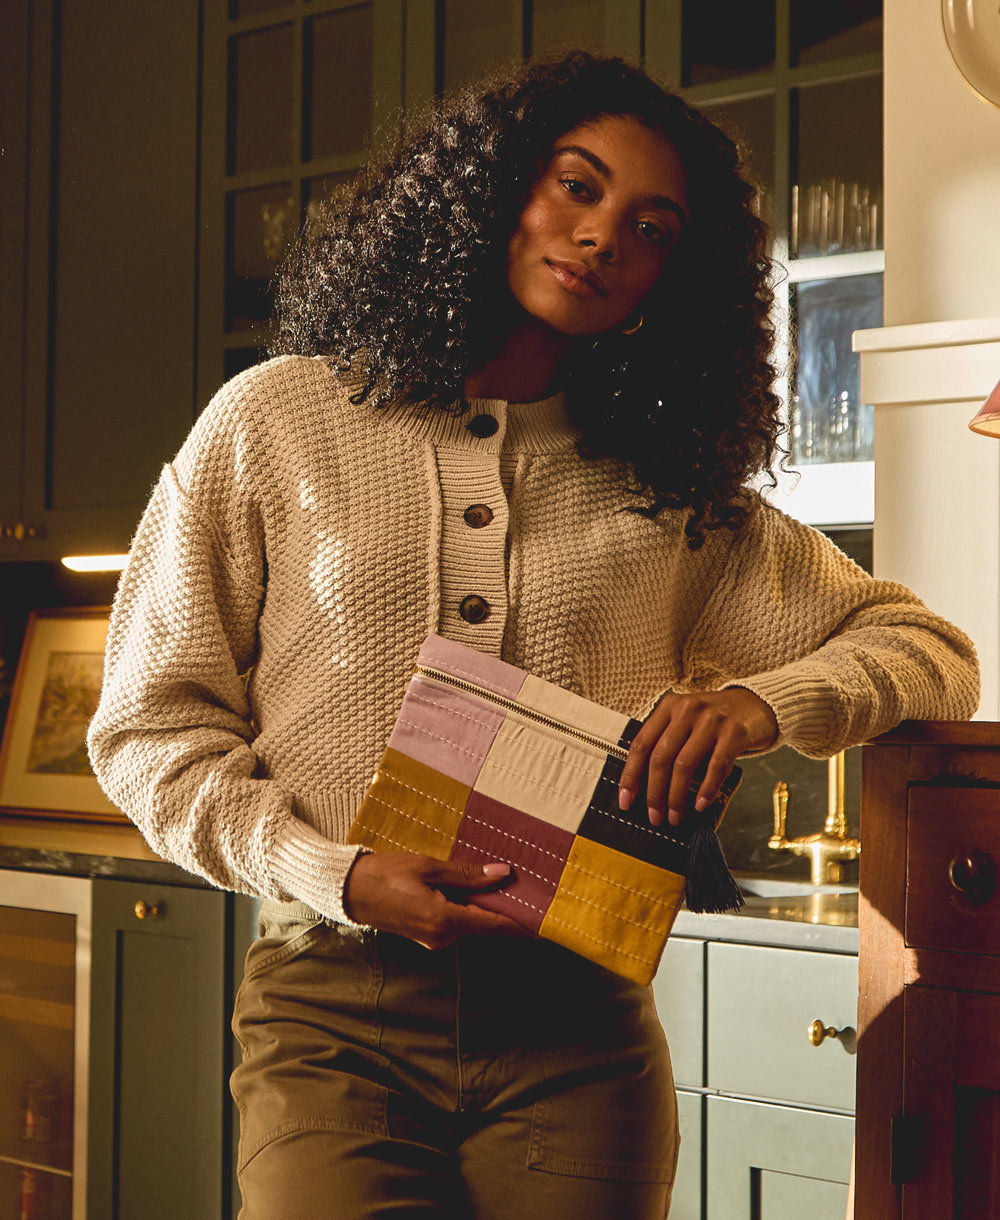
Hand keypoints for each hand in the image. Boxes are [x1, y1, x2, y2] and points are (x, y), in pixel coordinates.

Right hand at [342, 851, 524, 948]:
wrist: (350, 890)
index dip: (523, 924)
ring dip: (484, 904)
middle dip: (505, 906)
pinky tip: (471, 886)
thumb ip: (467, 874)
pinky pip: (456, 921)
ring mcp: (434, 939)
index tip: (546, 923)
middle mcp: (442, 937)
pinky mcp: (427, 935)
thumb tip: (503, 874)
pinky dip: (468, 906)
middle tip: (528, 886)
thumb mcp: (429, 867)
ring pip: (471, 921)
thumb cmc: (386, 874)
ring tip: (500, 879)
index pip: (495, 925)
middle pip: (485, 923)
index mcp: (445, 920)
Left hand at [619, 688, 778, 826]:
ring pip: (684, 764)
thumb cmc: (714, 720)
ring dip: (676, 796)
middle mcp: (687, 710)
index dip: (631, 775)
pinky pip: (716, 766)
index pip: (641, 744)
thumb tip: (645, 787)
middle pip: (661, 757)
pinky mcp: (734, 732)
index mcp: (668, 707)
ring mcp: (712, 720)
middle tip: (654, 816)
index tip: (625, 800)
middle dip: (654, 792)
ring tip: (674, 816)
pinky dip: (706, 789)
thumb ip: (667, 743)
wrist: (755, 705)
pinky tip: (700, 804)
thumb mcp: (685, 722)